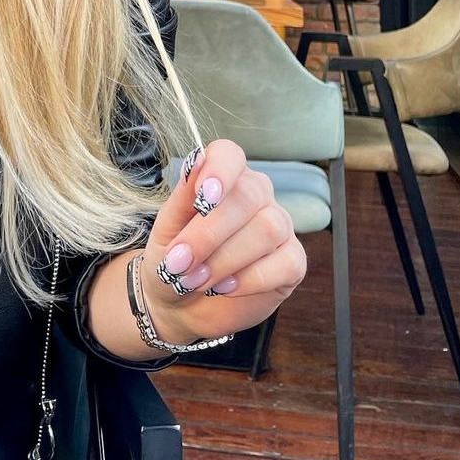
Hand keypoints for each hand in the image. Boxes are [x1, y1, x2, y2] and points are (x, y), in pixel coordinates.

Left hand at [139, 139, 305, 345]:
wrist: (181, 304)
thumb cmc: (174, 258)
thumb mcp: (166, 229)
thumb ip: (182, 196)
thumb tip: (195, 160)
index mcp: (223, 177)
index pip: (230, 155)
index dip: (219, 171)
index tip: (201, 197)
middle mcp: (256, 195)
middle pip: (248, 196)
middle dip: (209, 234)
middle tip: (179, 263)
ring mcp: (280, 227)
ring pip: (268, 230)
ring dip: (225, 260)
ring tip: (196, 280)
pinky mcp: (293, 262)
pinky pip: (285, 263)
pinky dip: (250, 279)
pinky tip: (226, 288)